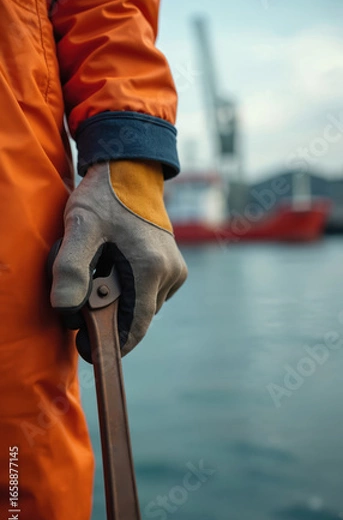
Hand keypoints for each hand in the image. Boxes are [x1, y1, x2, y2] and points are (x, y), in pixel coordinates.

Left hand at [50, 161, 186, 355]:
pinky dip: (130, 292)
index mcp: (151, 268)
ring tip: (98, 279)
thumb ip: (71, 269)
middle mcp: (170, 273)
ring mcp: (176, 269)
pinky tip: (114, 271)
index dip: (113, 345)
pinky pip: (150, 294)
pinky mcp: (174, 266)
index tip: (88, 348)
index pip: (136, 327)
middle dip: (110, 319)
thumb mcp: (80, 227)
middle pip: (137, 318)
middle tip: (81, 301)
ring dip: (120, 304)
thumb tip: (66, 309)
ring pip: (143, 307)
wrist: (131, 171)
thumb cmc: (105, 197)